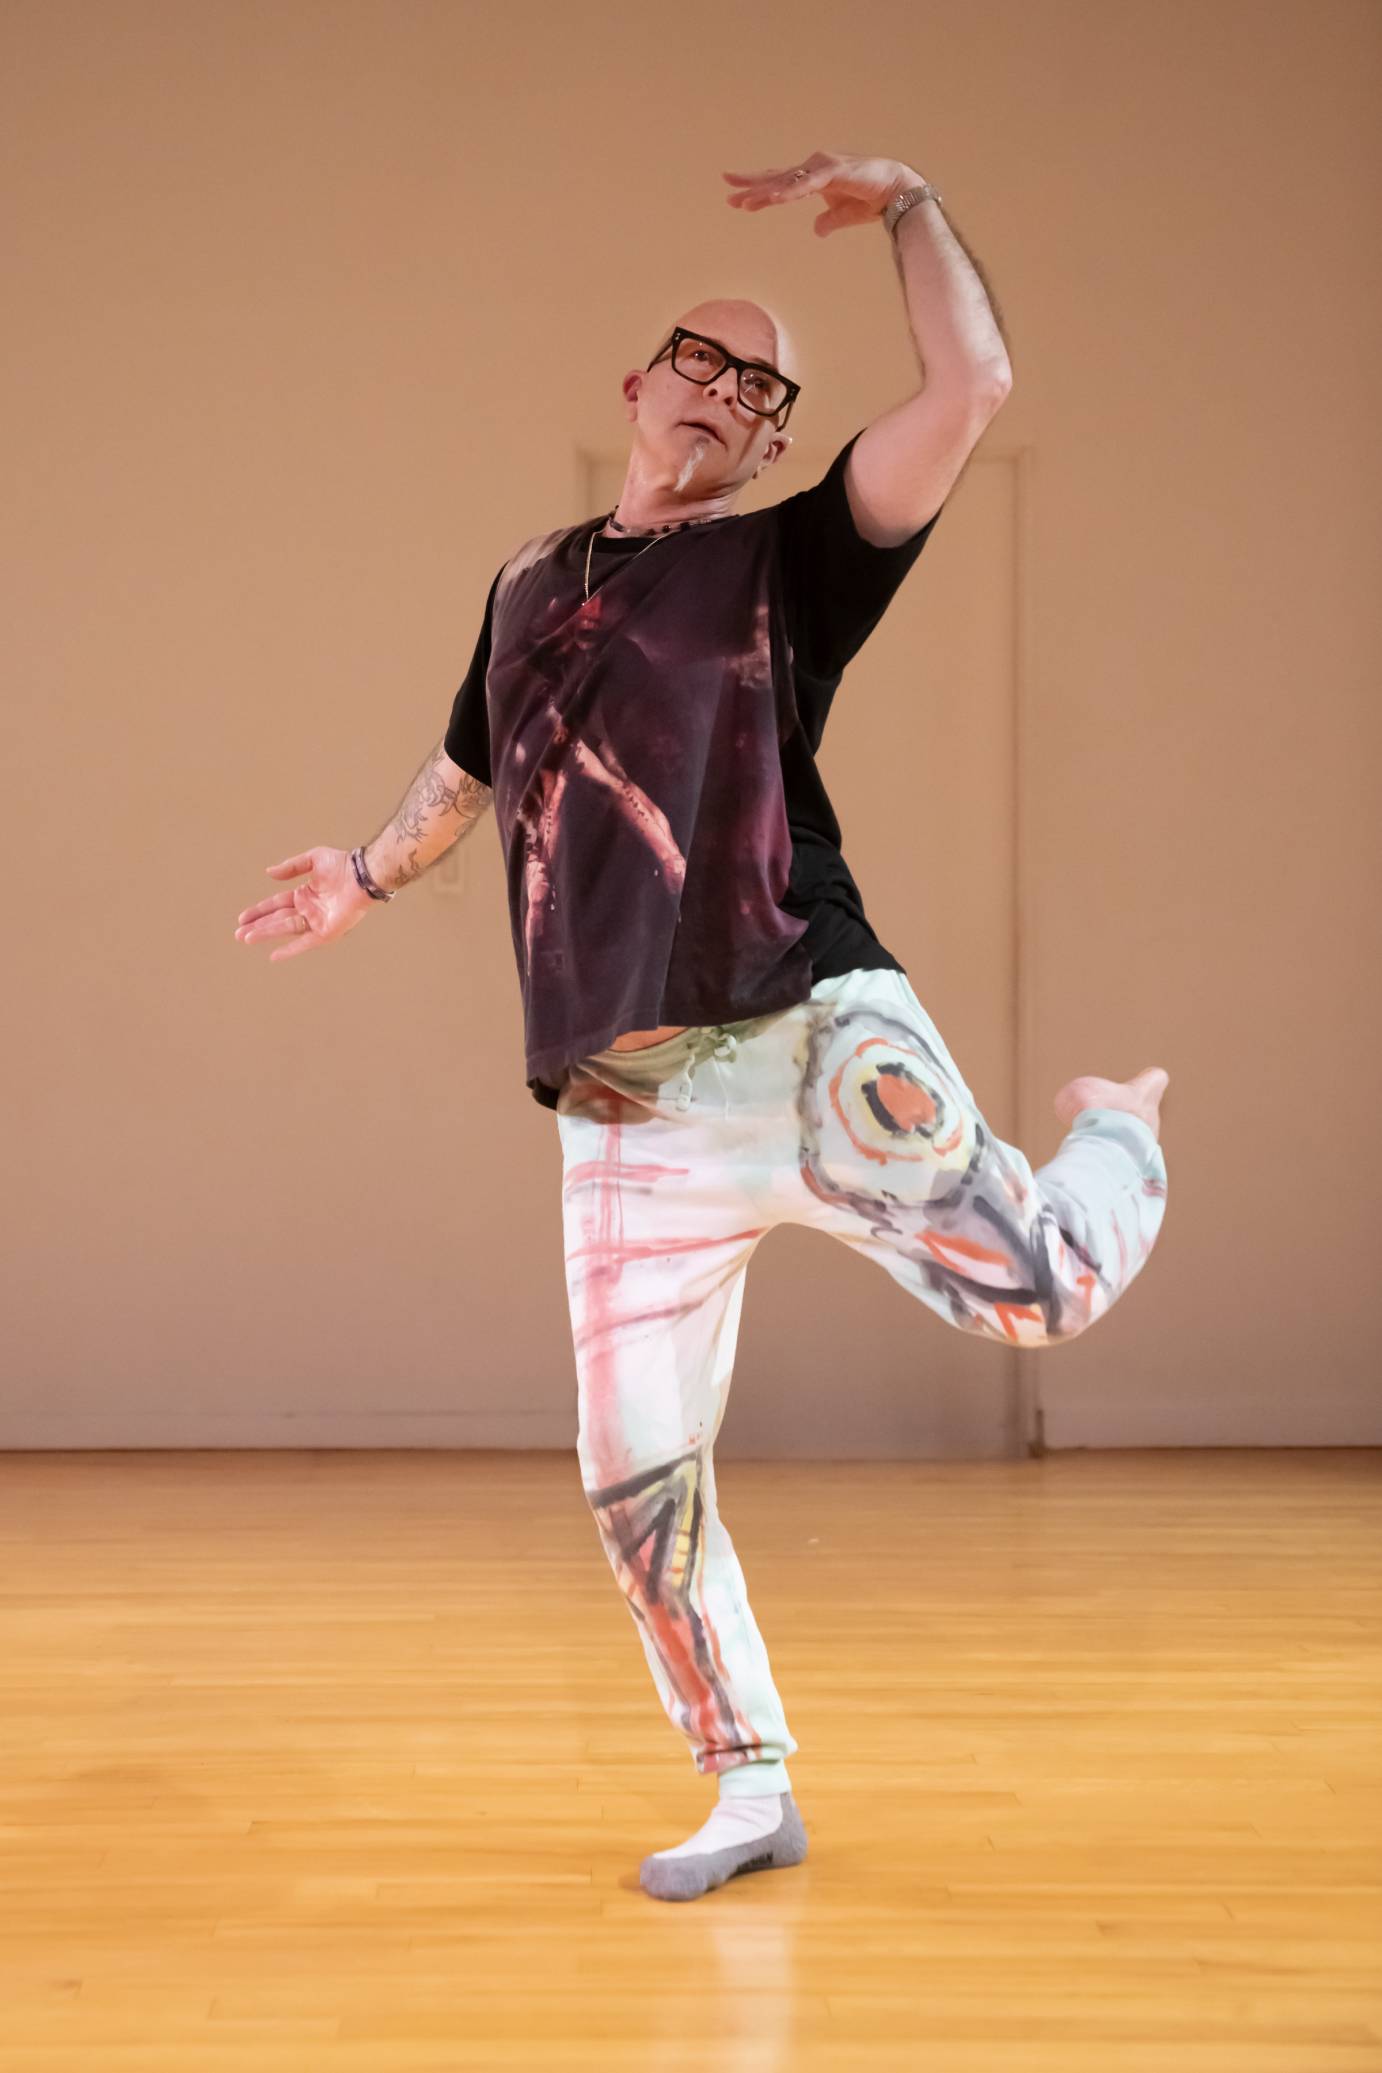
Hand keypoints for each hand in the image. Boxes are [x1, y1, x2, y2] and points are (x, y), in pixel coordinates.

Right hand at [234, 846, 373, 962]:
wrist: (362, 875)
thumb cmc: (342, 864)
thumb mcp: (313, 860)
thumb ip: (291, 867)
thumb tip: (269, 873)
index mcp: (304, 894)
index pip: (276, 904)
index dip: (259, 911)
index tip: (242, 918)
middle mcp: (308, 909)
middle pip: (277, 919)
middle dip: (258, 926)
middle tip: (238, 934)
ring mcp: (316, 921)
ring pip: (286, 929)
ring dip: (266, 934)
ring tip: (246, 938)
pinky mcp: (326, 932)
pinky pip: (304, 943)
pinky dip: (290, 950)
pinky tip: (274, 956)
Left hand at [722, 151, 922, 237]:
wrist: (897, 191)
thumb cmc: (872, 200)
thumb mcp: (843, 215)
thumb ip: (827, 222)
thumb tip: (816, 230)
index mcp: (814, 178)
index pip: (779, 181)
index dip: (757, 187)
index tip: (734, 193)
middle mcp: (815, 169)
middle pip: (777, 179)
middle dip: (751, 187)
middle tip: (726, 193)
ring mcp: (823, 168)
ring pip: (787, 182)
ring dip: (764, 193)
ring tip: (742, 203)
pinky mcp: (834, 173)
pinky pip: (806, 185)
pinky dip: (789, 191)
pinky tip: (772, 197)